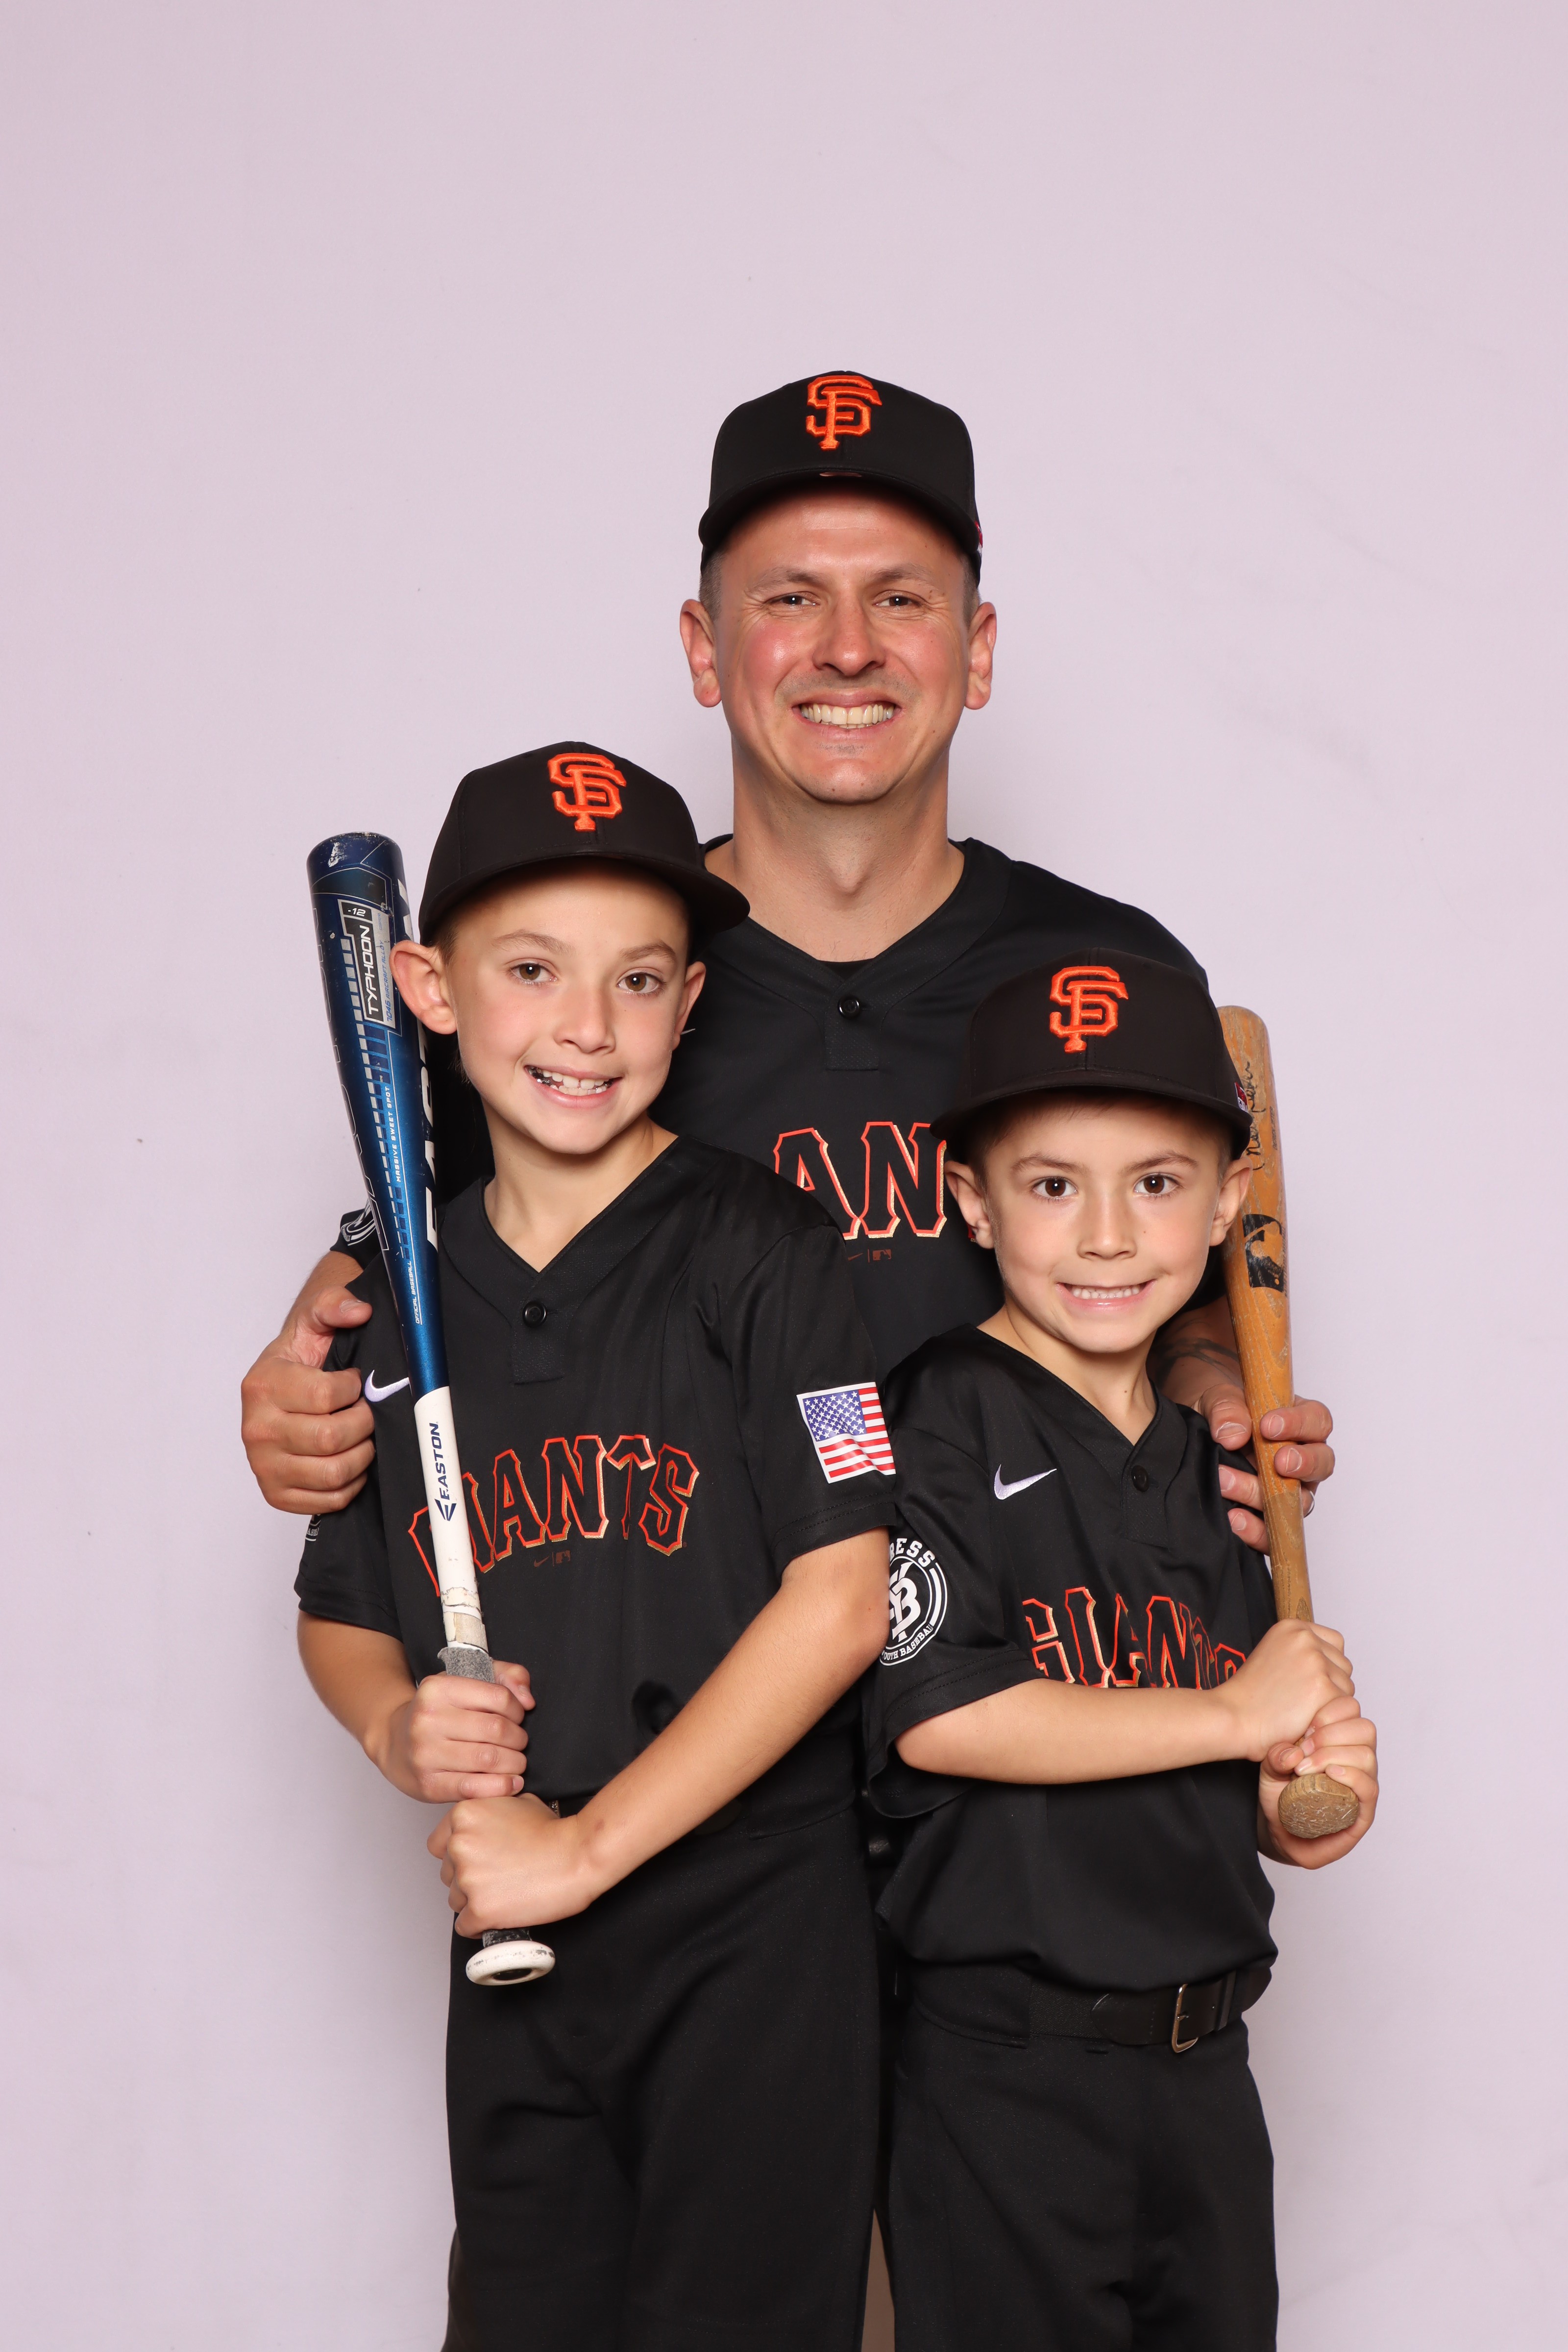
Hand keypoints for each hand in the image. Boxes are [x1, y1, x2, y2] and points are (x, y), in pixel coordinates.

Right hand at [240, 1264, 373, 1513]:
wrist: (285, 1386)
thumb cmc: (304, 1356)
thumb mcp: (315, 1319)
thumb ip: (334, 1305)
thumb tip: (359, 1310)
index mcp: (262, 1385)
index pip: (325, 1396)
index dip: (354, 1390)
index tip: (355, 1382)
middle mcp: (255, 1428)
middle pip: (330, 1438)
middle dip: (363, 1423)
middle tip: (365, 1411)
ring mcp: (263, 1465)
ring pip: (332, 1473)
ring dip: (361, 1455)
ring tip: (361, 1435)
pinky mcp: (276, 1492)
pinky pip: (327, 1500)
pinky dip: (349, 1484)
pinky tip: (349, 1459)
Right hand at [375, 1661, 534, 1801]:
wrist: (394, 1742)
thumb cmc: (438, 1711)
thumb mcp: (465, 1680)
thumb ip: (506, 1675)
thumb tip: (527, 1700)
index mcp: (438, 1689)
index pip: (498, 1697)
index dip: (518, 1710)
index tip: (518, 1717)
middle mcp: (427, 1719)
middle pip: (496, 1729)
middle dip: (519, 1738)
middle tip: (519, 1742)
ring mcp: (425, 1754)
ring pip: (489, 1759)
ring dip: (514, 1763)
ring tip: (517, 1761)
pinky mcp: (428, 1785)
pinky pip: (474, 1788)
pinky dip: (501, 1786)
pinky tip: (512, 1782)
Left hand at [429, 1794, 600, 1933]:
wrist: (577, 1855)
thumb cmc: (554, 1832)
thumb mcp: (518, 1802)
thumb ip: (490, 1812)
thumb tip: (484, 1826)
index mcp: (463, 1816)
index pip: (438, 1845)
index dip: (457, 1855)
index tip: (474, 1861)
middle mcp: (459, 1845)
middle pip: (447, 1874)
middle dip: (468, 1878)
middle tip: (496, 1878)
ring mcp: (467, 1878)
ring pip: (455, 1901)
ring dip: (475, 1901)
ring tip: (503, 1895)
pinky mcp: (480, 1909)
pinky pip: (465, 1926)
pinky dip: (480, 1924)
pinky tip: (499, 1916)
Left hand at [1202, 1389, 1335, 1552]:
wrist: (1200, 1436)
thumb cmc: (1221, 1414)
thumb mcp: (1218, 1400)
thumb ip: (1226, 1409)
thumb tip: (1232, 1436)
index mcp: (1300, 1422)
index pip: (1317, 1421)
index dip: (1299, 1424)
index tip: (1268, 1426)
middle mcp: (1303, 1459)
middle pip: (1322, 1464)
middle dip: (1303, 1464)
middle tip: (1277, 1463)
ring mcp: (1292, 1491)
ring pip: (1299, 1501)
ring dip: (1264, 1495)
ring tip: (1226, 1482)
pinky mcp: (1273, 1518)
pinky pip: (1276, 1532)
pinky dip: (1257, 1529)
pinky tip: (1234, 1519)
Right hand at [1215, 1619, 1353, 1761]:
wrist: (1234, 1716)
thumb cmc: (1250, 1695)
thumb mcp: (1273, 1655)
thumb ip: (1300, 1652)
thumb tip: (1330, 1663)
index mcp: (1292, 1627)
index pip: (1335, 1642)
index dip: (1327, 1665)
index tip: (1310, 1681)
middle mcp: (1306, 1638)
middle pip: (1343, 1665)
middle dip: (1331, 1684)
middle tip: (1304, 1699)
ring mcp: (1315, 1662)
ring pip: (1346, 1687)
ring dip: (1331, 1702)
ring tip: (1302, 1709)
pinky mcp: (1323, 1687)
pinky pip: (1344, 1705)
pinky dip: (1329, 1717)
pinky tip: (1306, 1719)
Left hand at [1259, 1694, 1378, 1867]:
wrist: (1281, 1832)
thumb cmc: (1280, 1795)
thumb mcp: (1269, 1768)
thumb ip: (1275, 1755)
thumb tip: (1292, 1752)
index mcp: (1340, 1739)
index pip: (1351, 1710)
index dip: (1330, 1713)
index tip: (1305, 1727)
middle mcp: (1356, 1758)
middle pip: (1364, 1729)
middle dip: (1332, 1734)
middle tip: (1305, 1747)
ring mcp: (1363, 1783)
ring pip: (1367, 1755)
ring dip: (1335, 1756)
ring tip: (1307, 1767)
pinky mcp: (1364, 1810)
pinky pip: (1369, 1787)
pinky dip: (1351, 1777)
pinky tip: (1330, 1775)